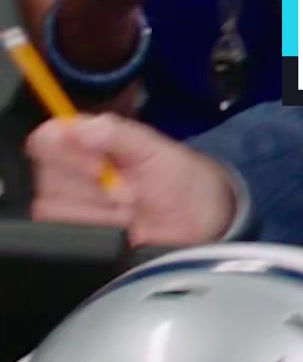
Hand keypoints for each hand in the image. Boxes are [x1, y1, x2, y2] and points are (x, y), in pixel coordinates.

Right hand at [27, 113, 236, 245]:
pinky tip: (121, 227)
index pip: (45, 140)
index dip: (67, 154)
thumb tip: (79, 128)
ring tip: (130, 208)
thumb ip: (117, 133)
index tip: (100, 166)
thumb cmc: (177, 175)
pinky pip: (63, 234)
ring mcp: (71, 203)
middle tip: (129, 190)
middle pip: (47, 177)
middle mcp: (70, 170)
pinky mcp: (75, 233)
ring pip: (54, 207)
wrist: (199, 219)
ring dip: (99, 211)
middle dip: (93, 188)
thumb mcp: (154, 148)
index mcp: (85, 140)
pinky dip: (99, 230)